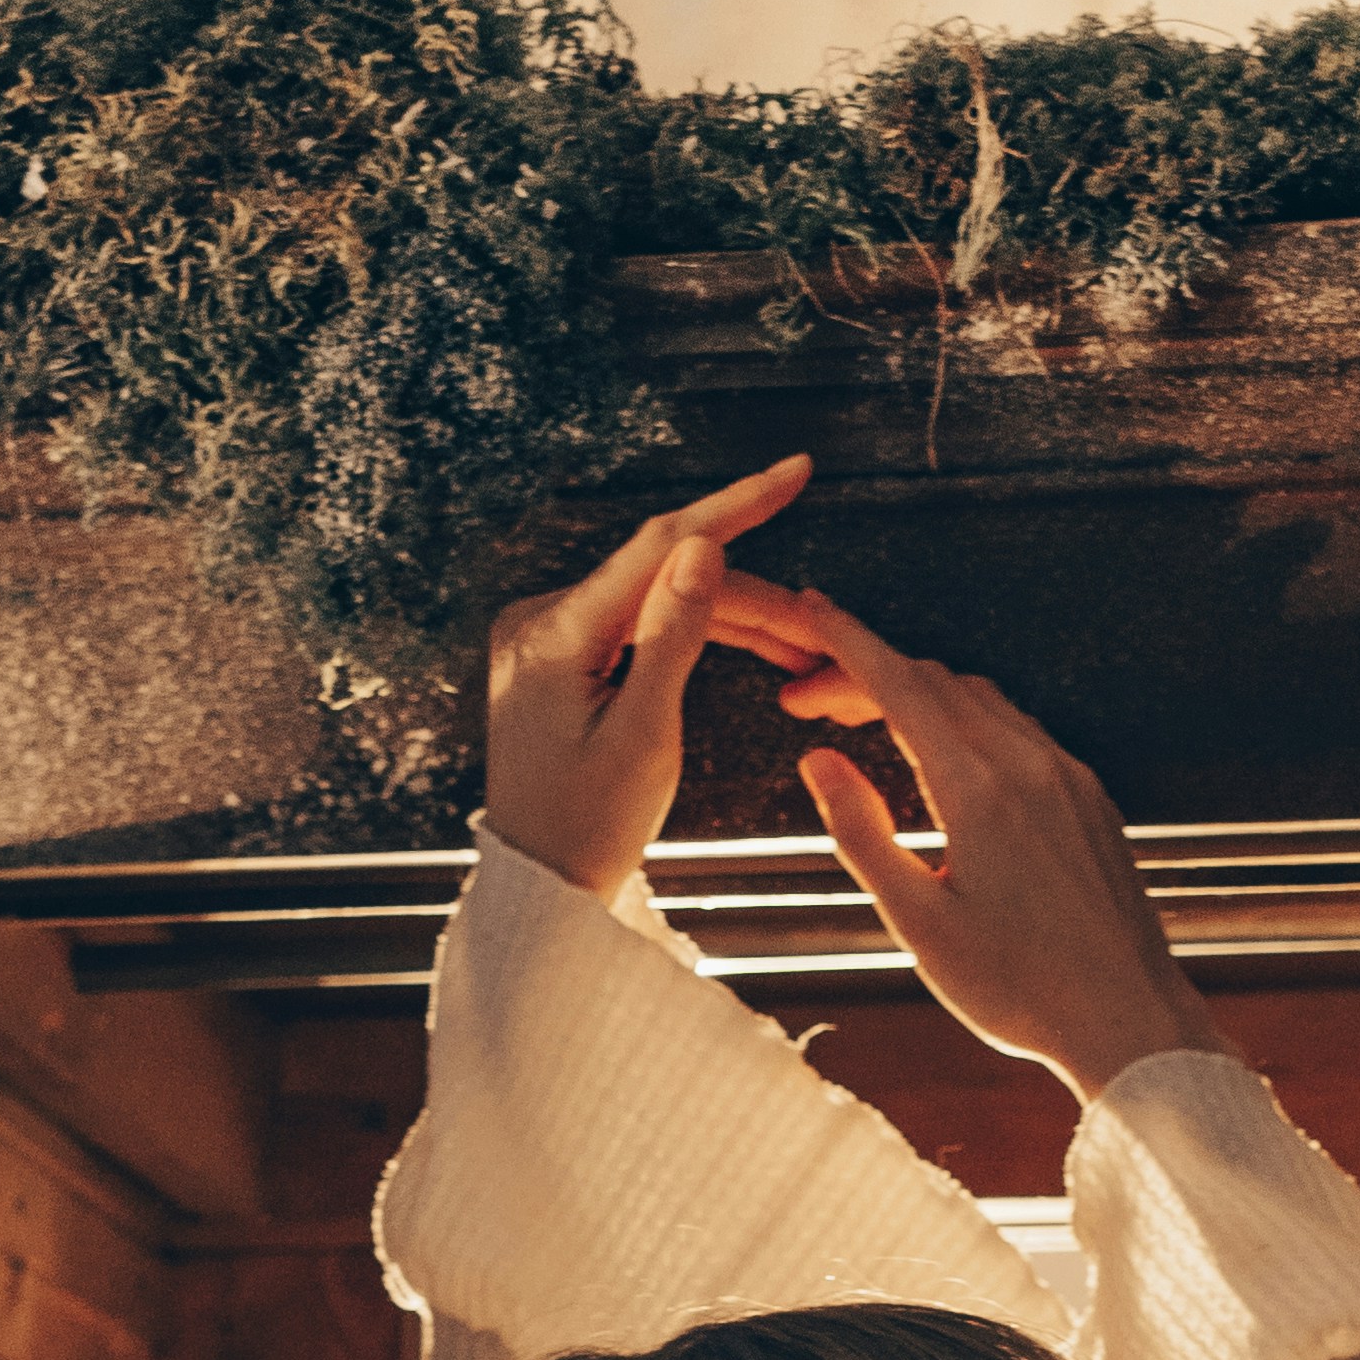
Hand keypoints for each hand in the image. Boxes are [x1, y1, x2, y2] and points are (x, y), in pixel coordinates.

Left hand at [480, 458, 837, 903]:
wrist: (539, 887)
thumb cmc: (586, 830)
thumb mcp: (643, 737)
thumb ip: (674, 636)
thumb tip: (703, 547)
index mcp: (555, 633)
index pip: (658, 546)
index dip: (735, 507)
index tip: (795, 471)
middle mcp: (542, 619)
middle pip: (667, 579)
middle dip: (750, 599)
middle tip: (820, 630)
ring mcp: (549, 636)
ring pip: (659, 603)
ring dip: (731, 620)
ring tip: (800, 650)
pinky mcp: (560, 657)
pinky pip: (638, 627)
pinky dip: (692, 636)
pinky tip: (750, 646)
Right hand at [765, 604, 1212, 1102]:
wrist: (1127, 1020)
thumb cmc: (1021, 989)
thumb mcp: (919, 922)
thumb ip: (862, 832)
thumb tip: (818, 761)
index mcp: (976, 787)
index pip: (897, 683)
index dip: (845, 641)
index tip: (808, 611)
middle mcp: (1026, 763)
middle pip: (934, 682)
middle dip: (867, 673)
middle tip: (811, 698)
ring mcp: (1066, 775)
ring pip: (980, 700)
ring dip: (919, 694)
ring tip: (871, 722)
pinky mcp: (1089, 797)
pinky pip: (1021, 731)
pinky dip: (969, 722)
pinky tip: (946, 758)